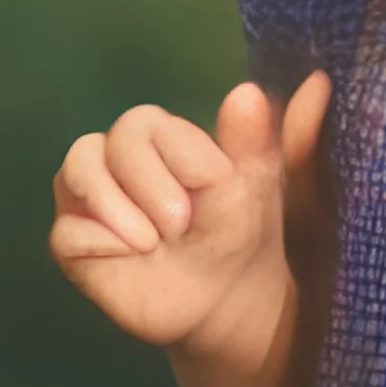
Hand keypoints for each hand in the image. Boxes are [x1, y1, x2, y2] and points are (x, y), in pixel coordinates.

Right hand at [49, 71, 331, 360]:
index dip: (182, 157)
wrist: (227, 303)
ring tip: (155, 240)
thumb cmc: (240, 235)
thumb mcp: (260, 185)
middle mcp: (115, 156)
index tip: (213, 190)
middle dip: (152, 183)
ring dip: (121, 206)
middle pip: (113, 140)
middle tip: (181, 224)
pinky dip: (101, 241)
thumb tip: (318, 83)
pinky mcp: (73, 242)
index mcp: (159, 134)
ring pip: (78, 169)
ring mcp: (88, 198)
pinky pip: (67, 230)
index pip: (149, 123)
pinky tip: (134, 255)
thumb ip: (271, 139)